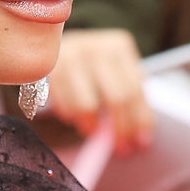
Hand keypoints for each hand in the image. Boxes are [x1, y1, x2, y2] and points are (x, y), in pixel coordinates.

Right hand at [48, 29, 152, 153]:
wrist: (47, 42)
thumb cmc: (91, 65)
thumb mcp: (114, 71)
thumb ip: (128, 98)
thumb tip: (138, 139)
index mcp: (118, 46)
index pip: (135, 90)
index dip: (140, 120)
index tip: (141, 143)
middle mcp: (95, 47)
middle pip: (116, 98)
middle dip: (121, 130)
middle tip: (122, 148)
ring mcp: (70, 56)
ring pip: (87, 106)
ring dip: (92, 127)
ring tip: (93, 130)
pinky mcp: (48, 70)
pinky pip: (65, 107)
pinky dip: (72, 118)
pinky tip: (75, 117)